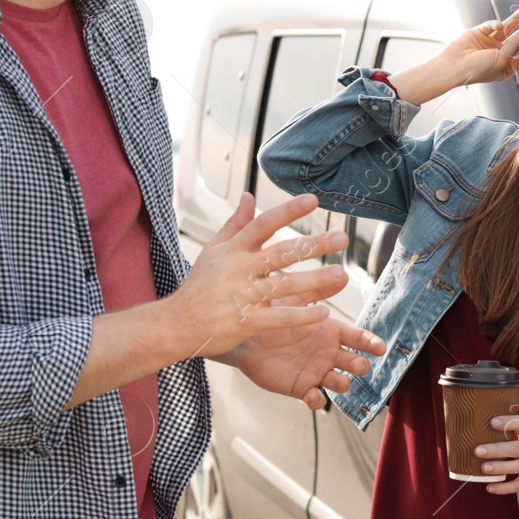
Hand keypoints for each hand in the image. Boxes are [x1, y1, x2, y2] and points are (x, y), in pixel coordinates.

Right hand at [172, 193, 349, 356]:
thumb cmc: (200, 285)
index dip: (288, 210)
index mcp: (234, 249)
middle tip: (342, 238)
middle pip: (282, 253)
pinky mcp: (247, 321)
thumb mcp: (214, 250)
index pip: (263, 224)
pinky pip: (280, 317)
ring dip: (315, 279)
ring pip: (285, 285)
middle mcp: (240, 269)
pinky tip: (324, 312)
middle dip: (313, 245)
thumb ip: (235, 223)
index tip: (313, 199)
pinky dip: (302, 315)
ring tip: (340, 273)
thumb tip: (248, 195)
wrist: (177, 323)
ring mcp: (243, 295)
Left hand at [226, 300, 386, 409]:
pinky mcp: (301, 387)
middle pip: (354, 362)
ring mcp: (316, 371)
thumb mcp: (295, 300)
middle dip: (360, 364)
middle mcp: (329, 353)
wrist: (245, 337)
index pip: (358, 338)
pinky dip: (318, 400)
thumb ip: (318, 290)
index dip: (371, 343)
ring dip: (343, 383)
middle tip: (359, 364)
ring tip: (340, 381)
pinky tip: (314, 396)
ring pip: (340, 382)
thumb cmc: (272, 315)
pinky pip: (315, 398)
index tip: (380, 347)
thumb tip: (343, 274)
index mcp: (331, 332)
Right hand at [443, 13, 518, 86]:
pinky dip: (496, 24)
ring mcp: (490, 43)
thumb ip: (514, 46)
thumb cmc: (477, 69)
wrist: (453, 66)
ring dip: (516, 21)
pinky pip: (492, 25)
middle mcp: (499, 54)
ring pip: (506, 29)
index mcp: (506, 66)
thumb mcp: (501, 59)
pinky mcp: (480, 32)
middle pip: (516, 39)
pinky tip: (499, 26)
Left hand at [476, 415, 518, 494]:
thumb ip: (514, 426)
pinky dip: (504, 488)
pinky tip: (489, 487)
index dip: (509, 422)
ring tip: (483, 468)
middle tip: (478, 450)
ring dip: (500, 468)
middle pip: (518, 448)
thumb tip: (483, 425)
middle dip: (497, 450)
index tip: (492, 422)